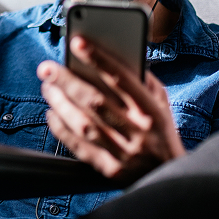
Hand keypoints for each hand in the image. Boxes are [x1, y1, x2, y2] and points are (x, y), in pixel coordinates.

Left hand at [37, 35, 184, 184]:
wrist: (171, 175)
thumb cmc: (160, 130)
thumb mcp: (161, 103)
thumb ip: (140, 80)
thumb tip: (111, 56)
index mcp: (152, 111)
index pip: (121, 79)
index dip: (98, 59)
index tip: (77, 42)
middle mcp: (139, 132)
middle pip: (96, 101)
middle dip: (67, 81)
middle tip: (47, 68)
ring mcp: (125, 154)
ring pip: (84, 124)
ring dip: (60, 103)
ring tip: (48, 87)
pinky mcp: (111, 170)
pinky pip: (79, 147)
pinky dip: (61, 129)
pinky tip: (52, 114)